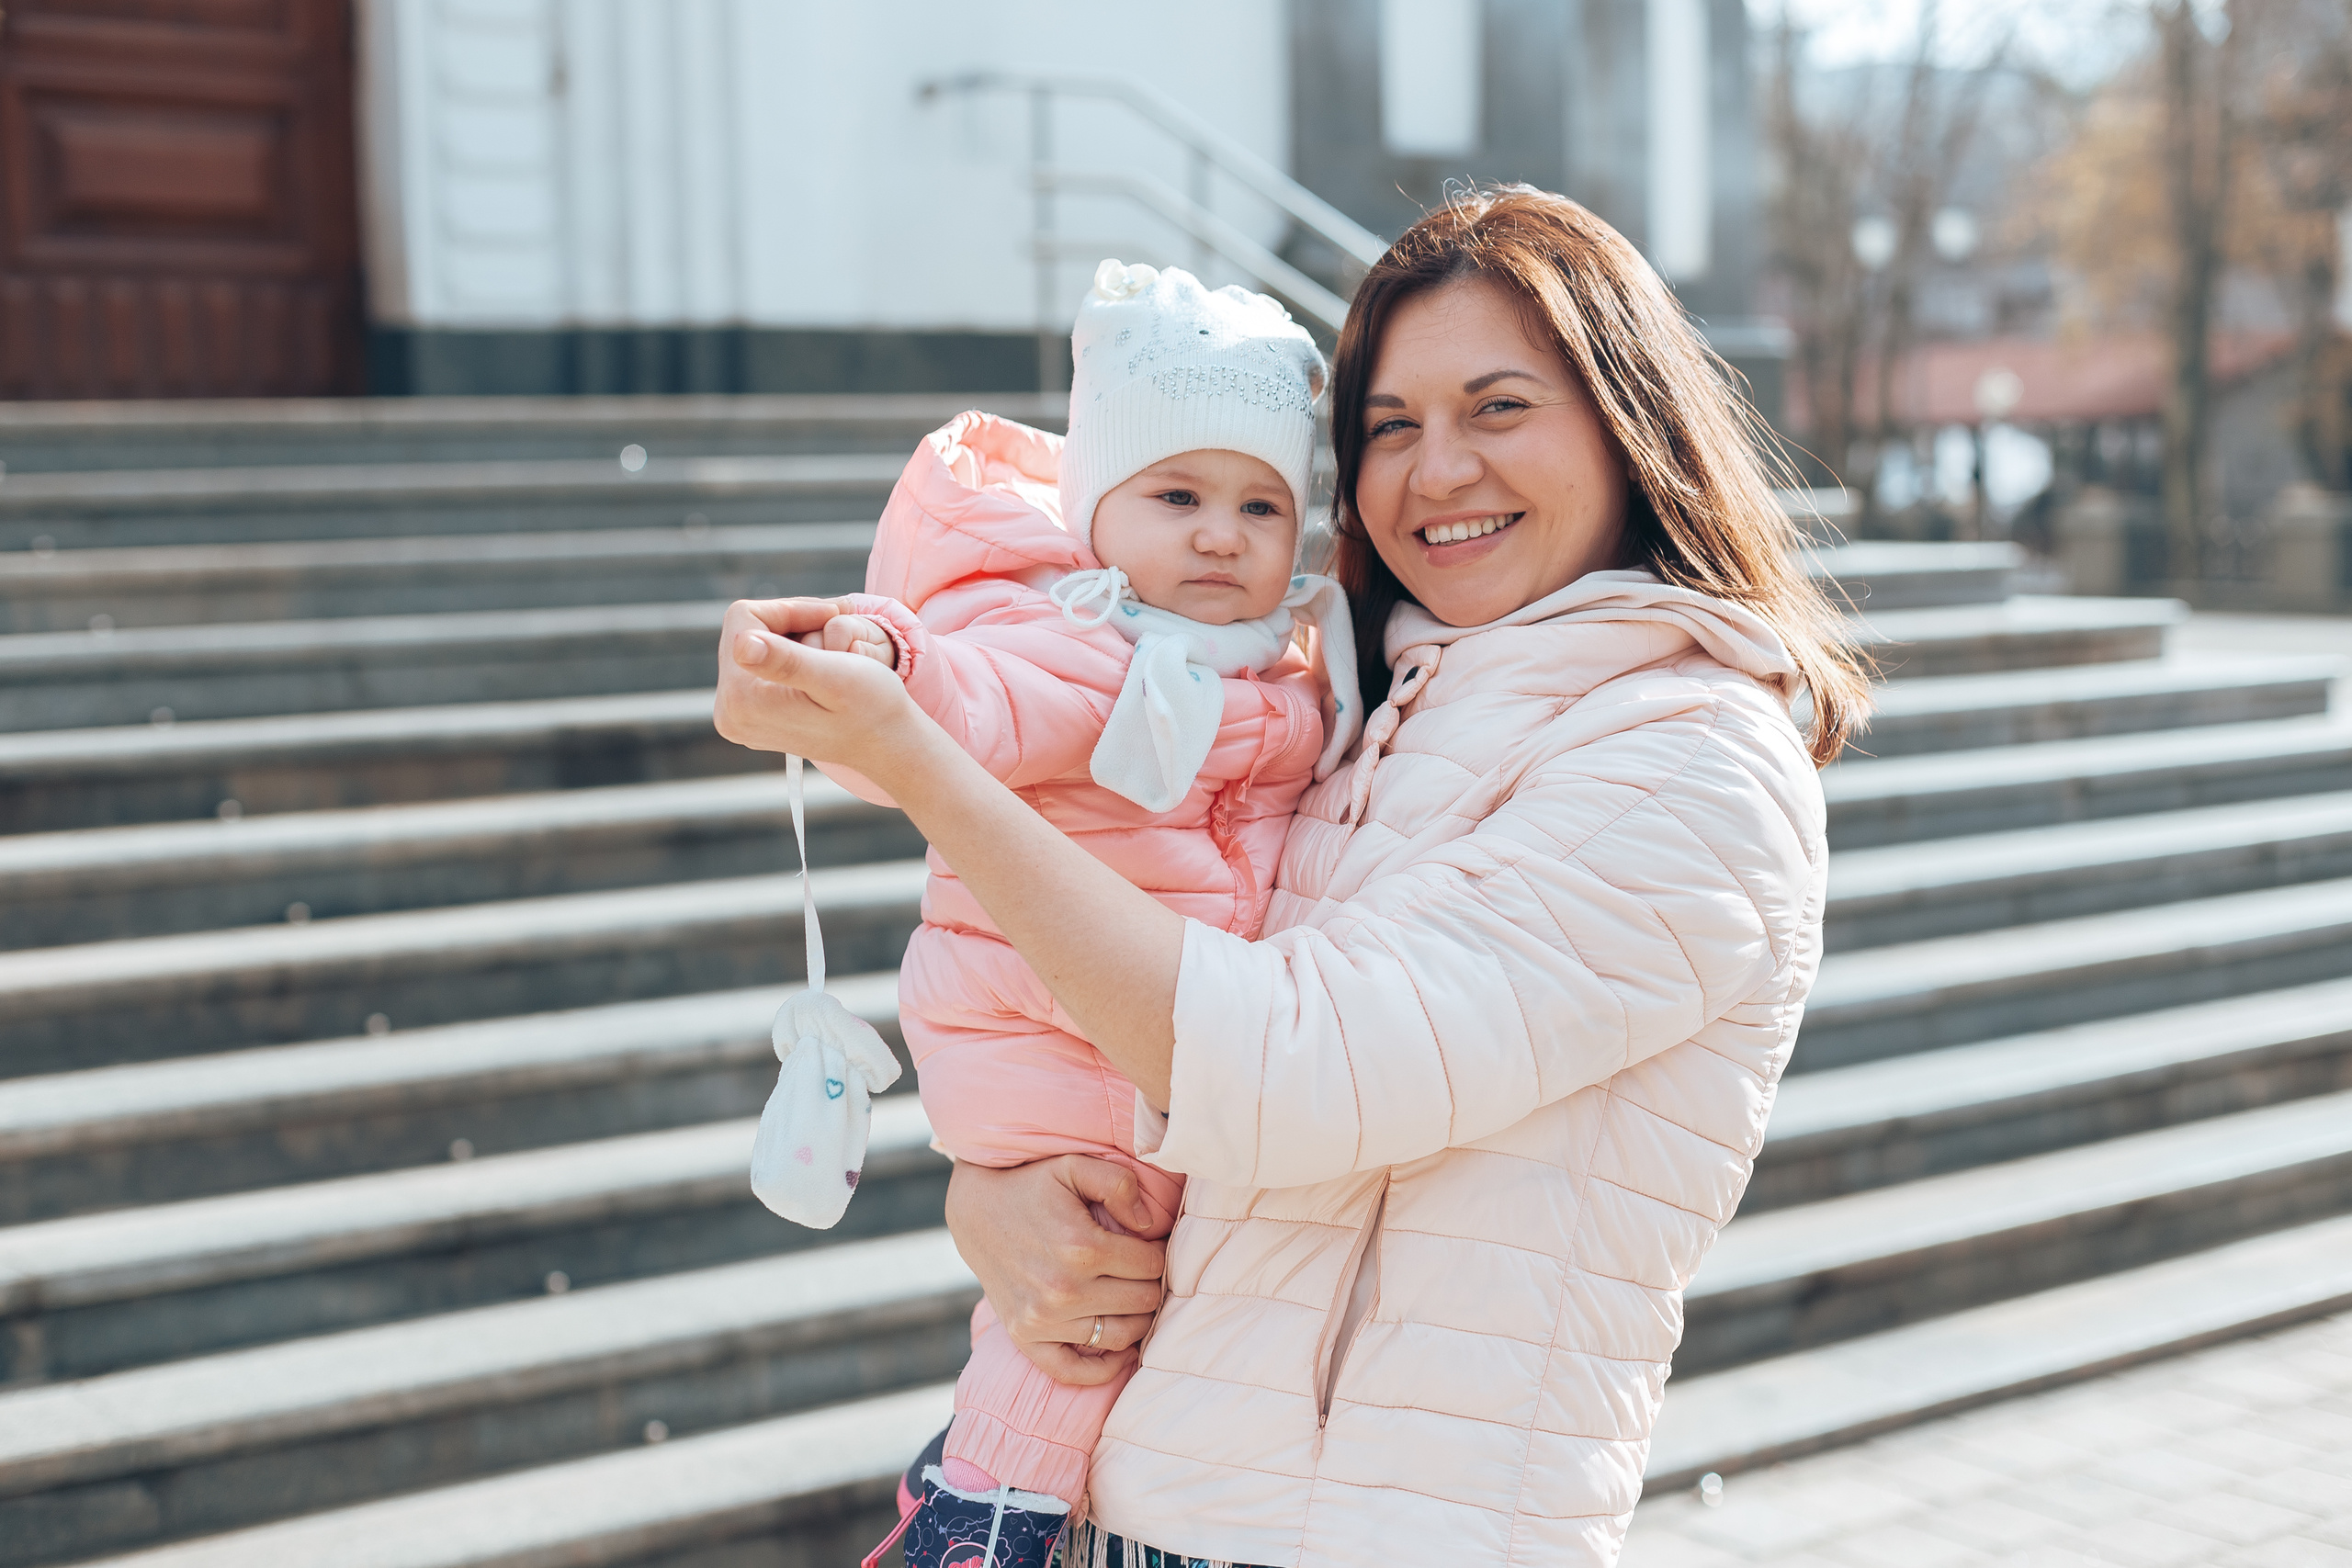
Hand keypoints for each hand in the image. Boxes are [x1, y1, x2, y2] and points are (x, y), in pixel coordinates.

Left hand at [714, 598, 926, 773]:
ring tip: (832, 646)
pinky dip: (789, 653)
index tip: (832, 612)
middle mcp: (730, 713)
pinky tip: (819, 661)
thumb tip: (742, 642)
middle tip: (836, 619)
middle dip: (791, 620)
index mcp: (743, 700)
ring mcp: (738, 718)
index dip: (790, 608)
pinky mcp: (750, 718)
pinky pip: (759, 665)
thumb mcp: (836, 676)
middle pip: (744, 631)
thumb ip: (786, 659)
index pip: (745, 619)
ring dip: (793, 634)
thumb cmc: (871, 708)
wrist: (885, 743)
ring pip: (753, 645)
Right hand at [944, 1156, 1168, 1385]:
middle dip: (1149, 1283)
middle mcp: (1063, 1289)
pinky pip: (1074, 1371)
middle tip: (1139, 1269)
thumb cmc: (1032, 1185)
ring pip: (1122, 1336)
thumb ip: (1119, 1183)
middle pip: (1143, 1302)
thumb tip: (1149, 1226)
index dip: (1157, 1253)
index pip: (1152, 1266)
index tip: (1148, 1245)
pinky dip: (1103, 1368)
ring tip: (1129, 1295)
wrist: (976, 1211)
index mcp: (1081, 1247)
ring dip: (1135, 1318)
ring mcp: (1042, 1319)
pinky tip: (1120, 1350)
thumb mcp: (1074, 1166)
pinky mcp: (1025, 1337)